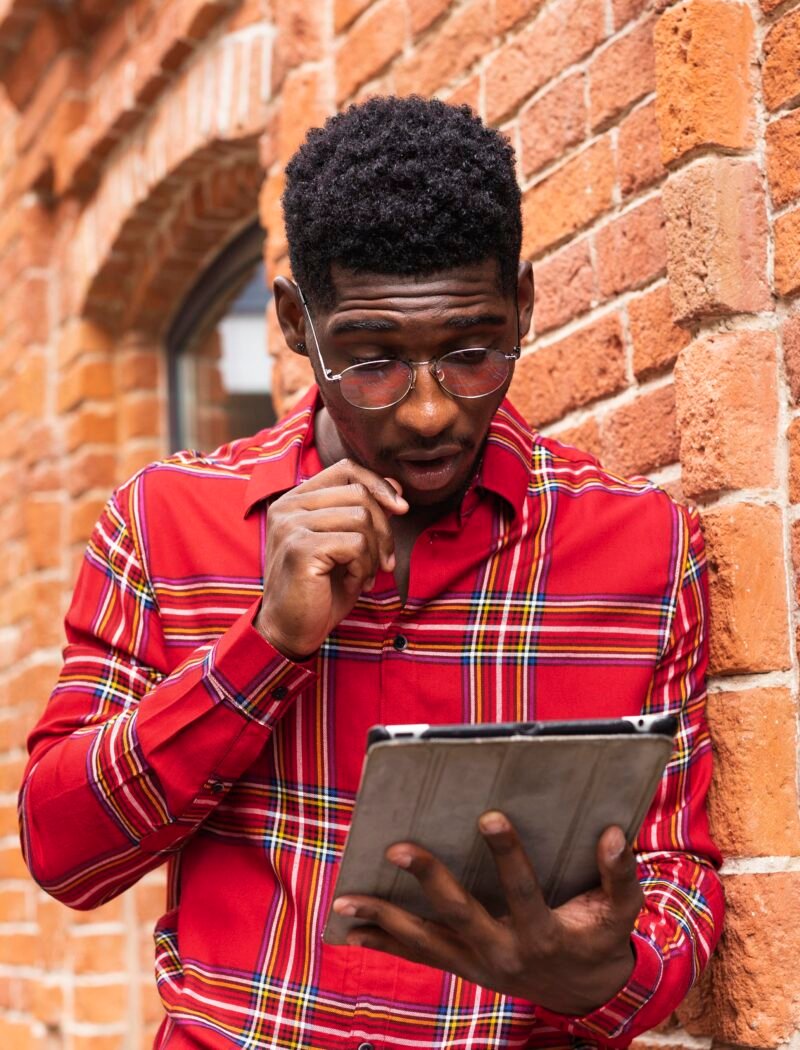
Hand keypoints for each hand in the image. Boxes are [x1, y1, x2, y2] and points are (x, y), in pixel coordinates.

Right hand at [256, 458, 407, 659]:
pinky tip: (355, 583)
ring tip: (366, 576)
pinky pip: (355, 544)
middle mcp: (288, 507)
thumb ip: (363, 513)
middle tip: (385, 562)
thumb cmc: (320, 590)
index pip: (345, 470)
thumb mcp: (346, 545)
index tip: (400, 509)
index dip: (378, 485)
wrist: (291, 630)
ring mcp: (291, 526)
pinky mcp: (300, 548)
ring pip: (361, 518)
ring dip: (375, 553)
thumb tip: (395, 485)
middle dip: (384, 530)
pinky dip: (364, 567)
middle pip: (359, 494)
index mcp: (295, 500)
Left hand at [333, 814, 642, 1016]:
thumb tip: (615, 833)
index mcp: (543, 934)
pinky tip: (351, 926)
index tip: (490, 815)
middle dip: (428, 881)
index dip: (507, 854)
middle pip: (459, 915)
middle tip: (398, 847)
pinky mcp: (463, 967)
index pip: (522, 891)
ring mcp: (478, 963)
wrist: (586, 993)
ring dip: (384, 918)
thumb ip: (620, 874)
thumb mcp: (621, 909)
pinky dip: (384, 940)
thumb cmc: (601, 937)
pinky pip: (418, 955)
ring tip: (345, 898)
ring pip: (425, 942)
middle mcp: (504, 953)